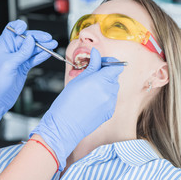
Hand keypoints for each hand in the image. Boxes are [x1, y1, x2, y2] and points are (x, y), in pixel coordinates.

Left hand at [0, 20, 57, 126]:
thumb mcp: (10, 64)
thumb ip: (22, 52)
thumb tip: (30, 39)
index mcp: (3, 45)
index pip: (11, 30)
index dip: (20, 27)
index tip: (27, 28)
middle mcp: (11, 50)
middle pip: (26, 38)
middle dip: (38, 37)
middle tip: (49, 39)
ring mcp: (18, 58)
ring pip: (32, 48)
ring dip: (43, 46)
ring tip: (52, 45)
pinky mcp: (23, 66)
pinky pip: (34, 58)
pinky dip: (41, 56)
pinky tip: (48, 53)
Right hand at [30, 48, 123, 169]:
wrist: (64, 126)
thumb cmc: (67, 103)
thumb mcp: (78, 79)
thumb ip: (92, 65)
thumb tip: (96, 54)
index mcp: (101, 81)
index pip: (116, 66)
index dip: (109, 62)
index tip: (101, 62)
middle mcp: (109, 92)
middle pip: (114, 76)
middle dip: (105, 74)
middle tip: (92, 75)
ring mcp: (110, 103)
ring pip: (113, 88)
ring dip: (105, 85)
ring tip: (90, 89)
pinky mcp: (109, 112)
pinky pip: (111, 99)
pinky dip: (104, 96)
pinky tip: (92, 100)